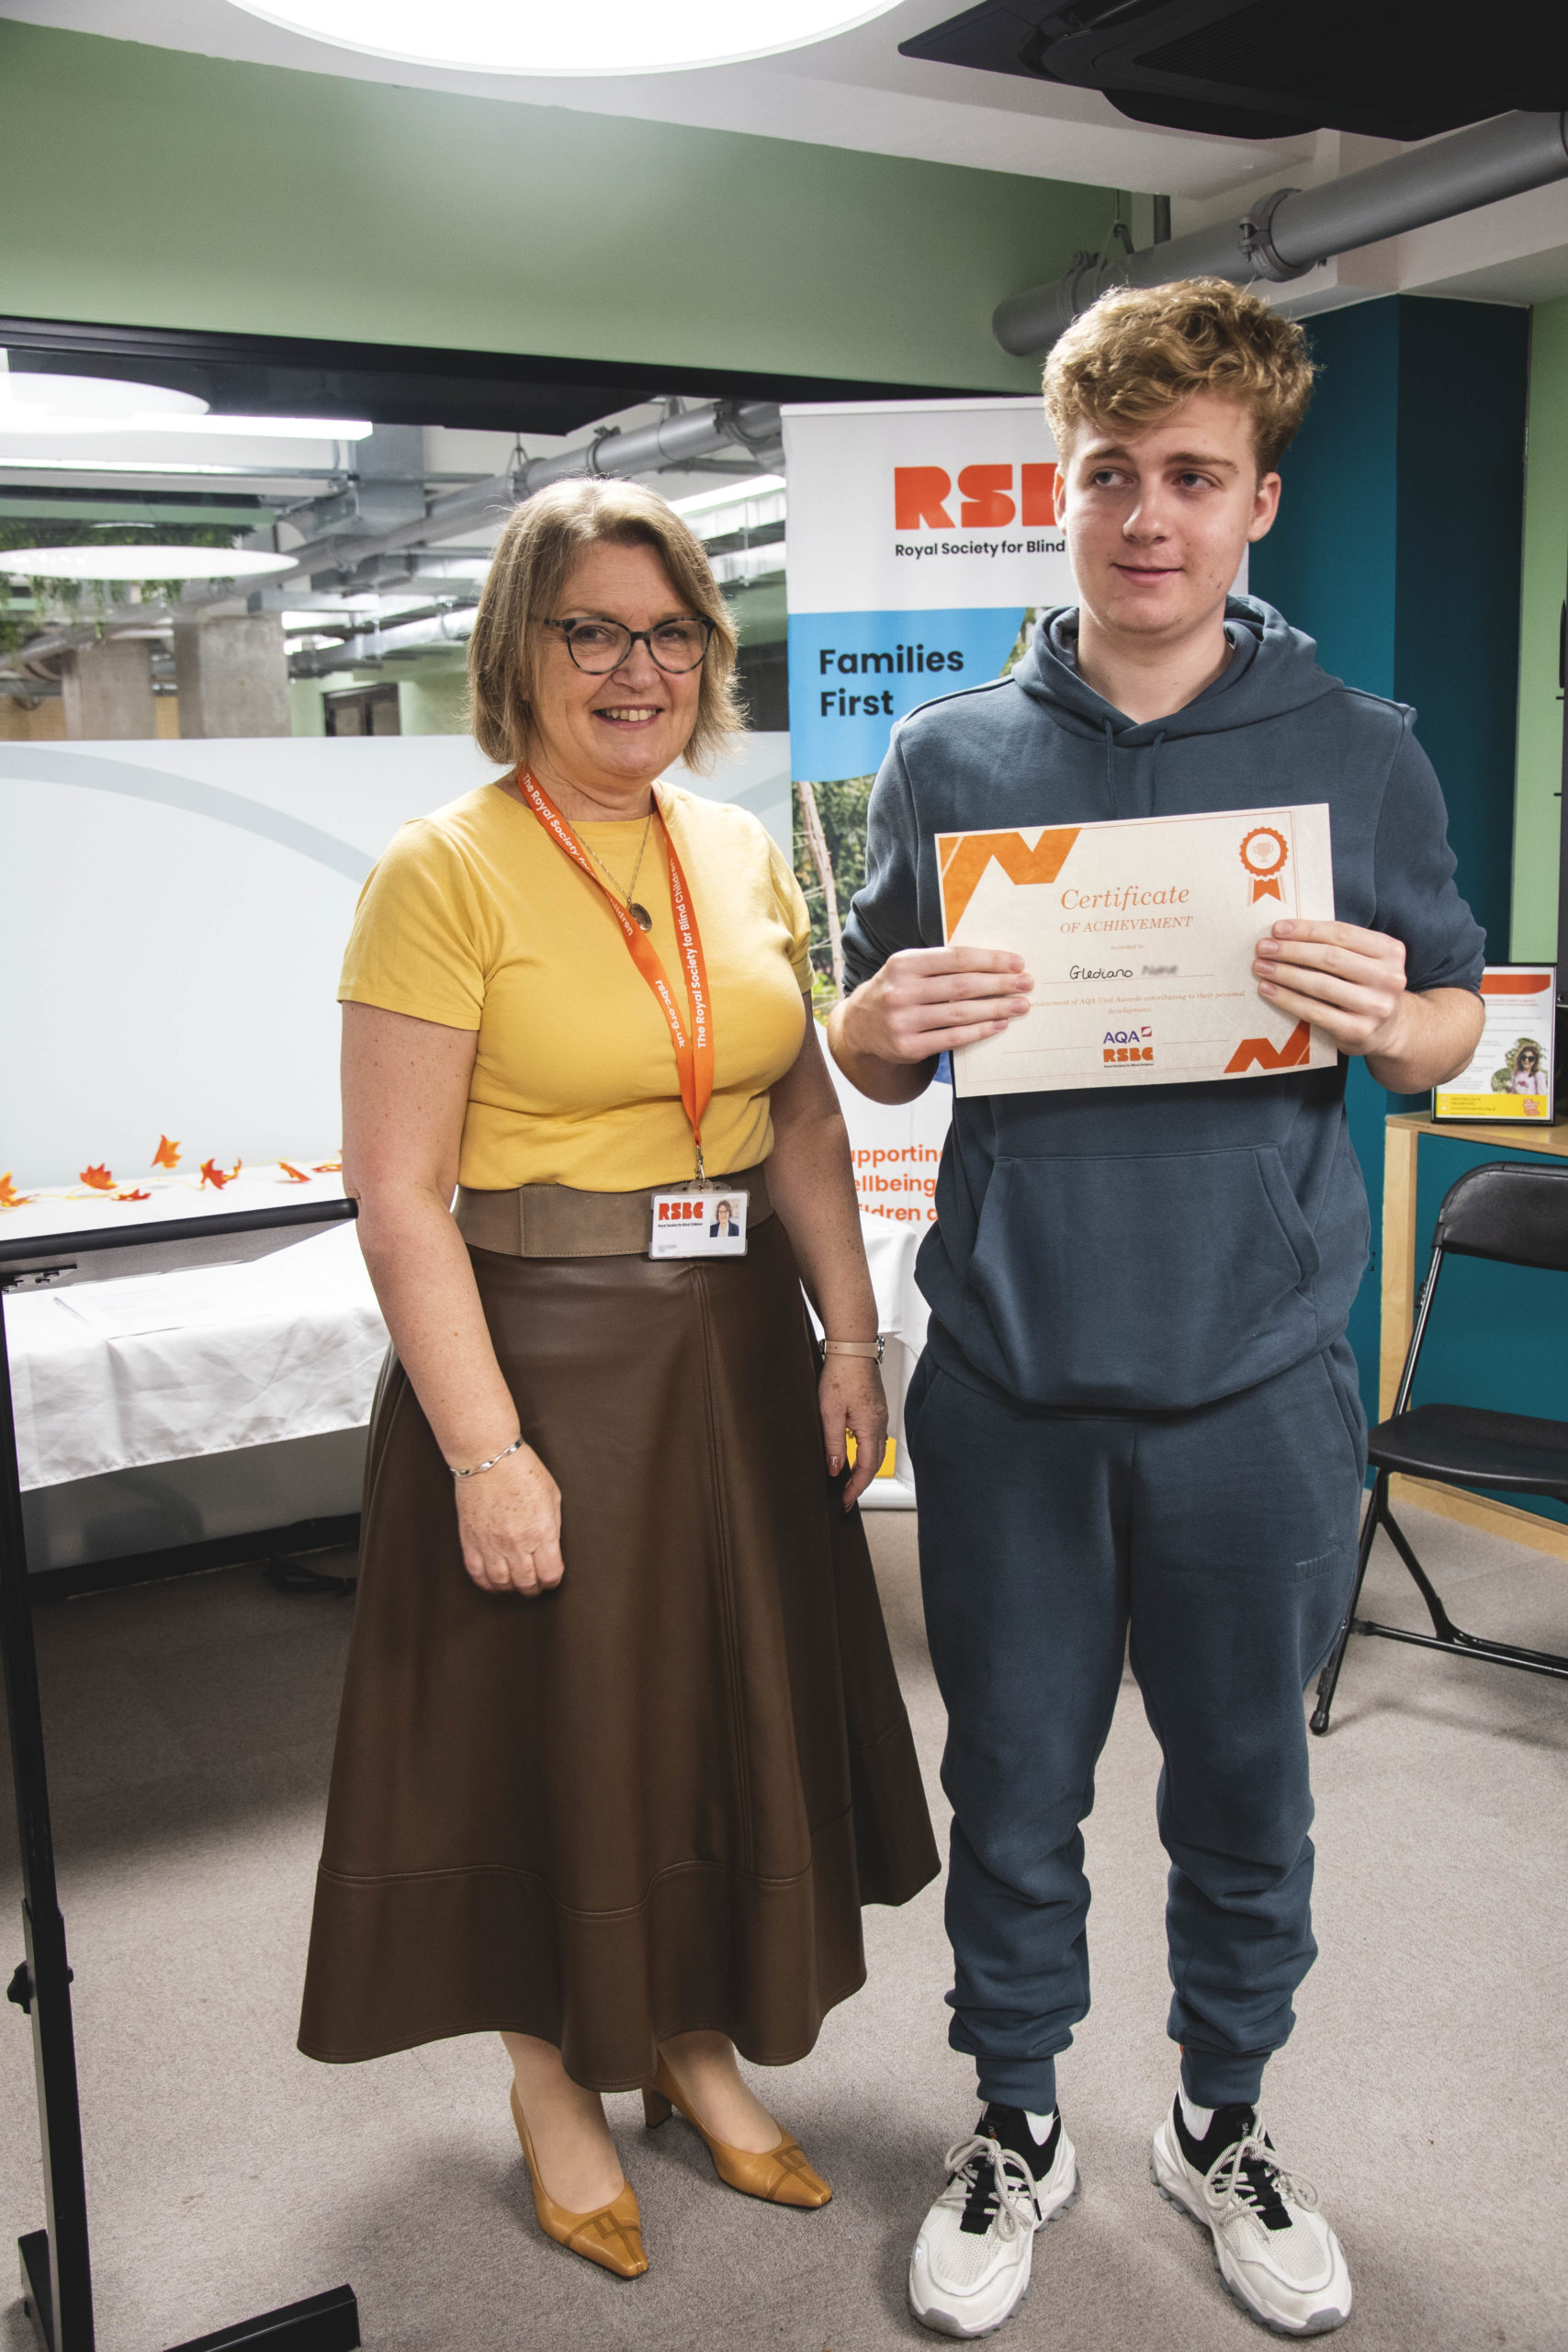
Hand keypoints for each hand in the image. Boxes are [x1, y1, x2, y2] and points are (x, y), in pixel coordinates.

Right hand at [453, 1441, 564, 1594]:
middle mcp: (516, 1543)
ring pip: (502, 1583)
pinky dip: (487, 1583)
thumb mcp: (552, 1497)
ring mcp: (491, 1544)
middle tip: (534, 1585)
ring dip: (511, 1588)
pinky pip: (477, 1574)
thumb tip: (551, 1548)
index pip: (550, 1574)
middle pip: (526, 1583)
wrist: (488, 1457)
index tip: (551, 1577)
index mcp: (541, 1532)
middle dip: (533, 1588)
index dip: (552, 1581)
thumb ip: (552, 1527)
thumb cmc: (523, 1471)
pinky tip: (494, 1581)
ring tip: (515, 1584)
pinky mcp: (470, 1541)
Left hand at [820, 1356, 887, 1510]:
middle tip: (846, 1497)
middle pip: (874, 1462)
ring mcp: (880, 1414)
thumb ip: (833, 1443)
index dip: (856, 1487)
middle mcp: (880, 1423)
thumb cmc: (841, 1374)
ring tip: (849, 1480)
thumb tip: (835, 1469)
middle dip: (861, 1482)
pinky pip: (873, 1437)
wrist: (852, 1347)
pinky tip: (853, 1453)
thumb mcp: (829, 1412)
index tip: (844, 1500)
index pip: (866, 1468)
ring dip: (864, 1468)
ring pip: (875, 1450)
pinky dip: (865, 1452)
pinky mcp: (875, 1407)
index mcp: (870, 1427)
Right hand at [840, 946, 1032, 1065]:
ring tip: (1020, 1006)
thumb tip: (993, 964)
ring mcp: (903, 1021)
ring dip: (996, 1009)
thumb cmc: (896, 990)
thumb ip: (941, 964)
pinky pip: (953, 1038)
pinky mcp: (908, 1047)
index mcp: (904, 964)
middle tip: (1026, 984)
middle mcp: (901, 991)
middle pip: (962, 986)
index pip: (956, 958)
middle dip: (1000, 984)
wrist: (859, 1025)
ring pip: (960, 1013)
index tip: (1017, 963)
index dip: (990, 960)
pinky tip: (999, 1025)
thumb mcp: (908, 968)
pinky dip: (979, 1031)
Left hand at [1253, 919, 1409, 1058]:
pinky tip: (1268, 990)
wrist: (1389, 1030)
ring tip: (1261, 967)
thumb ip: (1339, 945)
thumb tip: (1285, 933)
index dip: (1306, 930)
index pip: (1342, 934)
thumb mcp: (1366, 960)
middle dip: (1291, 951)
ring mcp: (1376, 1006)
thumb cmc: (1366, 987)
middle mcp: (1389, 978)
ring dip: (1285, 973)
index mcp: (1390, 951)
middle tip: (1263, 948)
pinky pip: (1315, 1011)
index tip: (1277, 928)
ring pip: (1321, 984)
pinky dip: (1287, 999)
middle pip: (1330, 958)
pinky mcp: (1359, 1030)